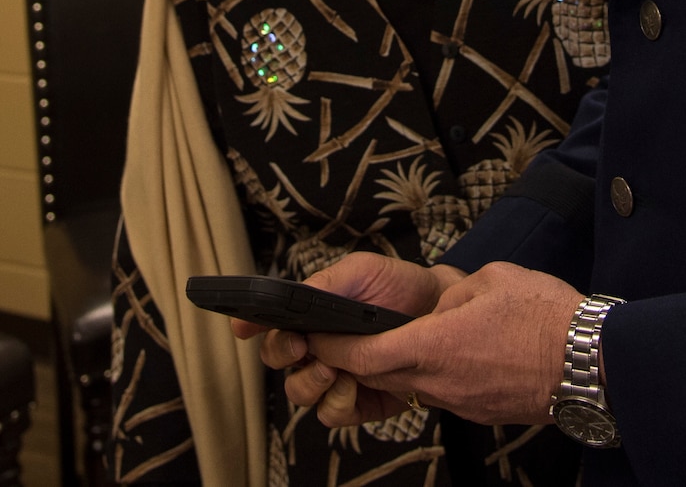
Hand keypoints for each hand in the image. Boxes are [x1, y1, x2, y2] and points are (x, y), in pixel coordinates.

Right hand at [230, 254, 456, 423]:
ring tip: (333, 366)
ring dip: (310, 381)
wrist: (441, 312)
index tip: (243, 327)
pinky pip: (332, 414)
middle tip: (303, 345)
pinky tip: (353, 383)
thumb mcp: (361, 271)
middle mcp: (316, 347)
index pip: (270, 323)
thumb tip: (291, 295)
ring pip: (300, 392)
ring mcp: (336, 376)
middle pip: (277, 361)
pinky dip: (337, 402)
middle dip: (282, 354)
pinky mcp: (359, 402)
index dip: (249, 324)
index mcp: (310, 315)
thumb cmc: (397, 287)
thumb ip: (323, 284)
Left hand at [287, 262, 581, 428]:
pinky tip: (455, 352)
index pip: (364, 357)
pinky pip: (444, 391)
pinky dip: (437, 372)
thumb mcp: (489, 280)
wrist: (593, 363)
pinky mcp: (481, 409)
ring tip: (412, 337)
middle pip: (381, 375)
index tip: (319, 336)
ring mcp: (462, 401)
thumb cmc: (546, 318)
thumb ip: (451, 293)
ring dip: (402, 364)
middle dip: (360, 357)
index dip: (333, 347)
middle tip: (352, 335)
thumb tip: (439, 305)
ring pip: (413, 384)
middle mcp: (441, 382)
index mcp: (435, 346)